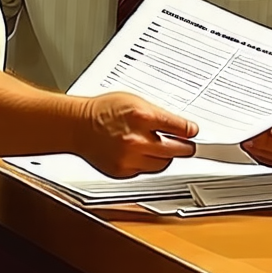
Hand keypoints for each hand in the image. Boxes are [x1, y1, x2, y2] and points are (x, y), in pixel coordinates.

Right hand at [77, 92, 196, 178]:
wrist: (77, 126)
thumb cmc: (103, 111)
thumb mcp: (134, 100)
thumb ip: (160, 114)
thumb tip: (183, 127)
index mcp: (142, 117)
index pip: (179, 128)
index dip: (190, 131)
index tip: (193, 132)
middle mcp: (136, 140)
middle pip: (176, 150)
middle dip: (183, 147)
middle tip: (186, 144)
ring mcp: (129, 158)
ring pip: (163, 164)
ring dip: (165, 156)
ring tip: (156, 145)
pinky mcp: (123, 172)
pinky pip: (146, 171)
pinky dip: (147, 163)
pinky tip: (138, 152)